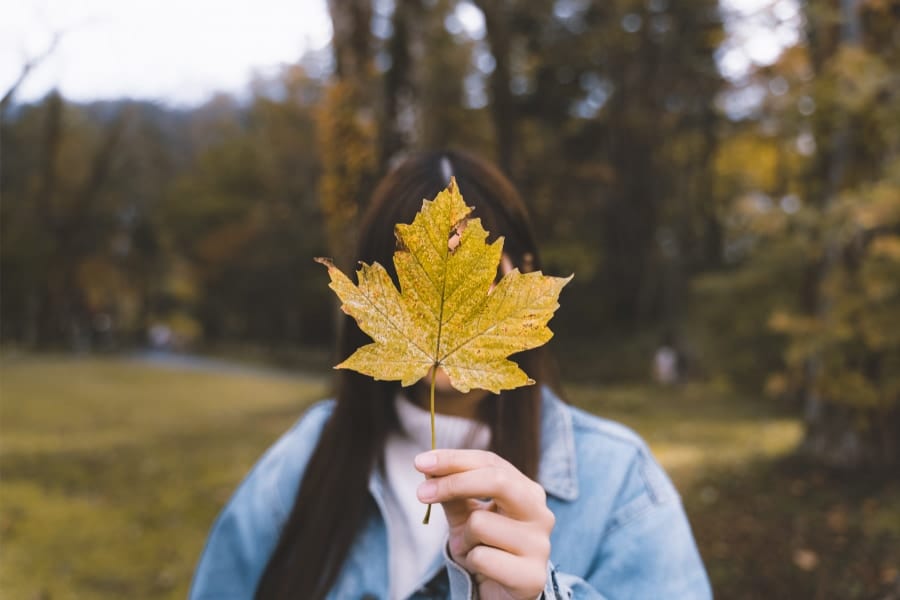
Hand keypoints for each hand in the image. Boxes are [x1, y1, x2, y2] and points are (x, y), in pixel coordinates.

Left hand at [415, 449, 554, 599]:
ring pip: (480, 523)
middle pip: (497, 480)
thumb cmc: (485, 548)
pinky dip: (472, 562)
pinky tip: (483, 569)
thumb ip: (452, 493)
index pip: (490, 462)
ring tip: (473, 549)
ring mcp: (540, 545)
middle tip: (421, 494)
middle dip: (454, 483)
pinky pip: (482, 558)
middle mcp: (540, 513)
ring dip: (464, 538)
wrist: (501, 593)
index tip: (420, 463)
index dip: (454, 459)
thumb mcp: (465, 517)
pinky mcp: (533, 576)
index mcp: (527, 491)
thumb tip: (430, 469)